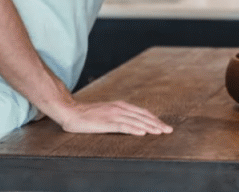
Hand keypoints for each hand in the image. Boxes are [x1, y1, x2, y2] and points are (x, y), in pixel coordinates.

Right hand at [55, 99, 172, 135]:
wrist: (70, 111)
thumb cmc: (88, 114)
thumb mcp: (107, 112)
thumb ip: (119, 116)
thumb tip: (132, 123)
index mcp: (121, 105)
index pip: (142, 112)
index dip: (154, 119)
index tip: (164, 125)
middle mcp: (120, 108)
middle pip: (142, 116)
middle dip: (157, 123)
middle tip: (168, 130)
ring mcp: (113, 114)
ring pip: (136, 121)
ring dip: (149, 127)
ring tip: (160, 132)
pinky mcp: (106, 122)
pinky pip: (123, 126)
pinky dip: (134, 129)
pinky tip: (142, 133)